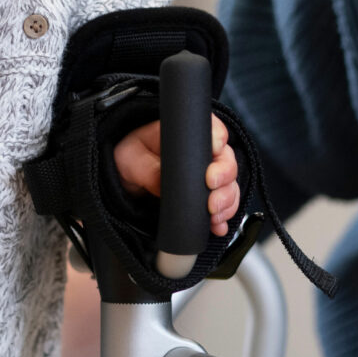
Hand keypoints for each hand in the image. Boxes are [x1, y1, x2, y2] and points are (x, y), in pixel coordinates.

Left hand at [113, 115, 240, 237]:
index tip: (214, 154)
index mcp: (188, 134)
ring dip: (226, 202)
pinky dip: (224, 217)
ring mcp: (208, 175)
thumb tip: (163, 183)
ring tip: (213, 215)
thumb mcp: (131, 158)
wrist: (127, 181)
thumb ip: (147, 168)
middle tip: (211, 197)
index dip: (219, 141)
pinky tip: (217, 226)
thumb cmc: (130, 158)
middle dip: (224, 180)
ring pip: (230, 185)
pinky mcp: (207, 197)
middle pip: (228, 161)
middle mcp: (203, 152)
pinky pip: (225, 206)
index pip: (214, 130)